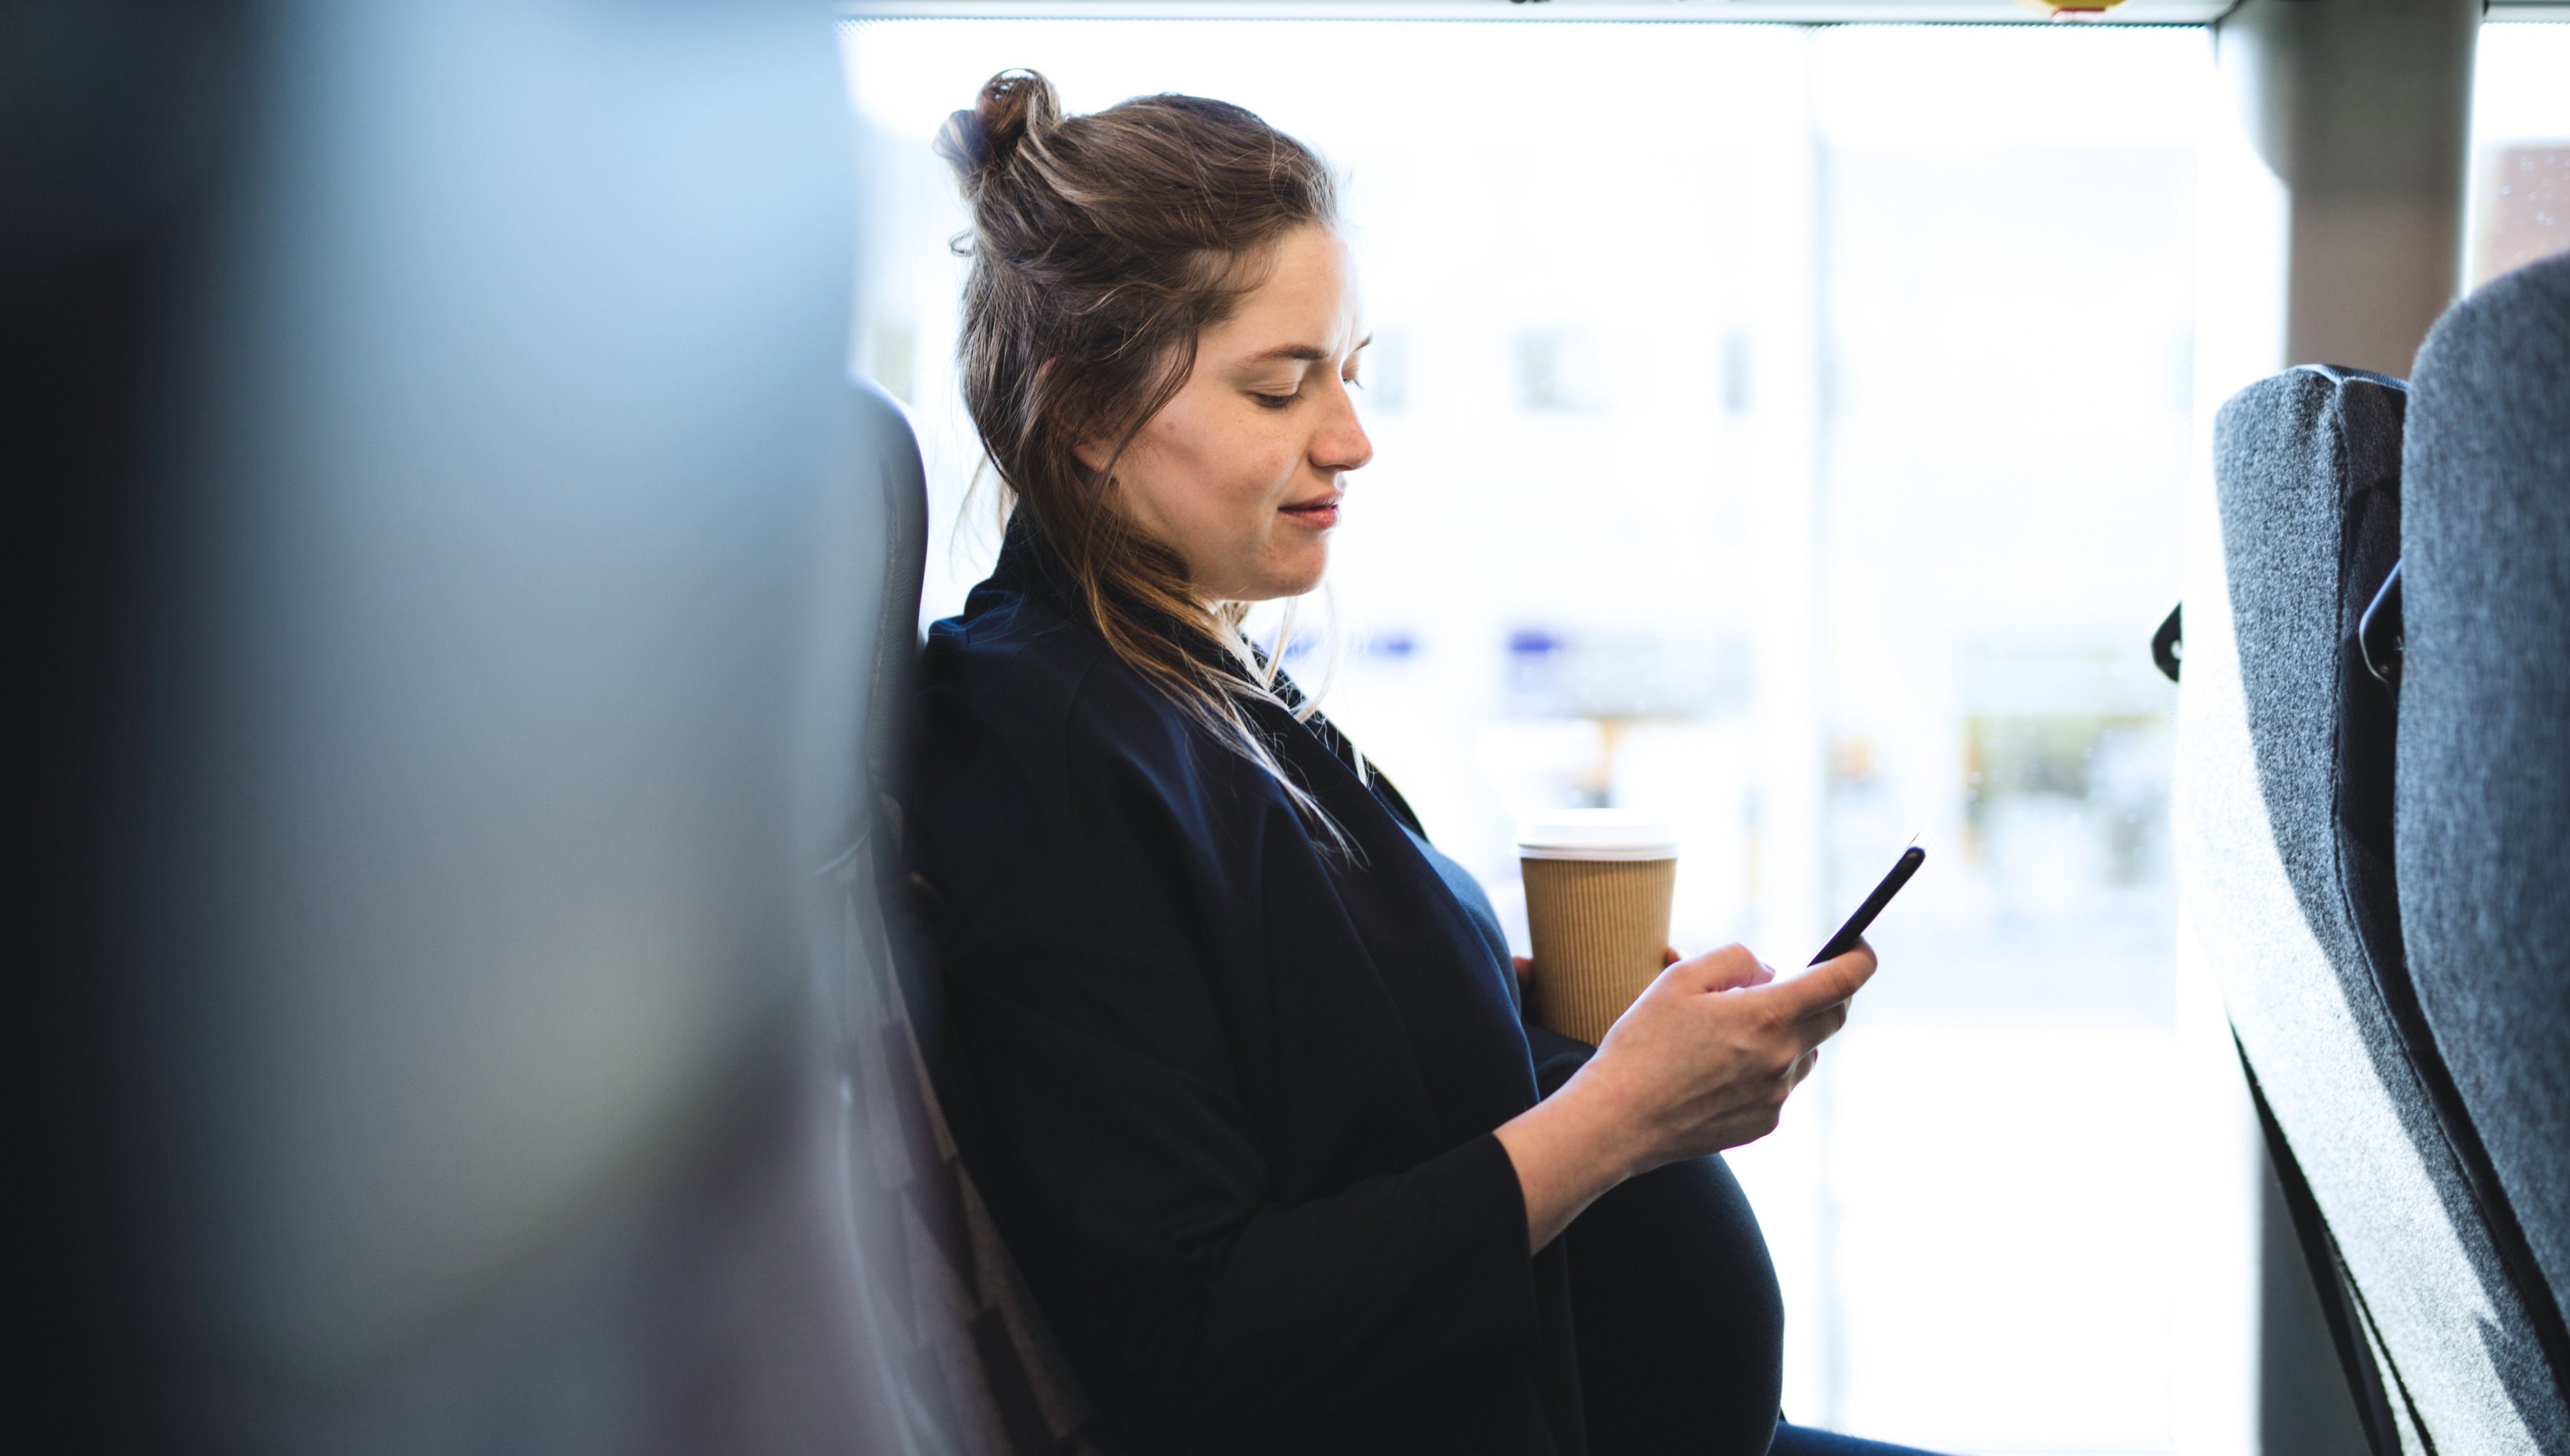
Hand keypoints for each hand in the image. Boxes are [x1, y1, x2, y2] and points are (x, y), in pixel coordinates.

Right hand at [1494, 940, 1877, 1249]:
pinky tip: (1719, 1070)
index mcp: (1768, 1015)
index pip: (1842, 980)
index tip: (1857, 945)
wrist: (1619, 1120)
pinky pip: (1780, 1086)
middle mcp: (1783, 1057)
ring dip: (1790, 1033)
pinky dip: (1765, 1069)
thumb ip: (1734, 960)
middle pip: (1834, 1016)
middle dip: (1824, 993)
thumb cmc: (1642, 1044)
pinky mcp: (1764, 1124)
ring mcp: (1777, 1096)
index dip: (1859, 957)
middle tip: (1790, 983)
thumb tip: (1771, 970)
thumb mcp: (1679, 978)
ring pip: (1806, 1052)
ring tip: (1734, 1032)